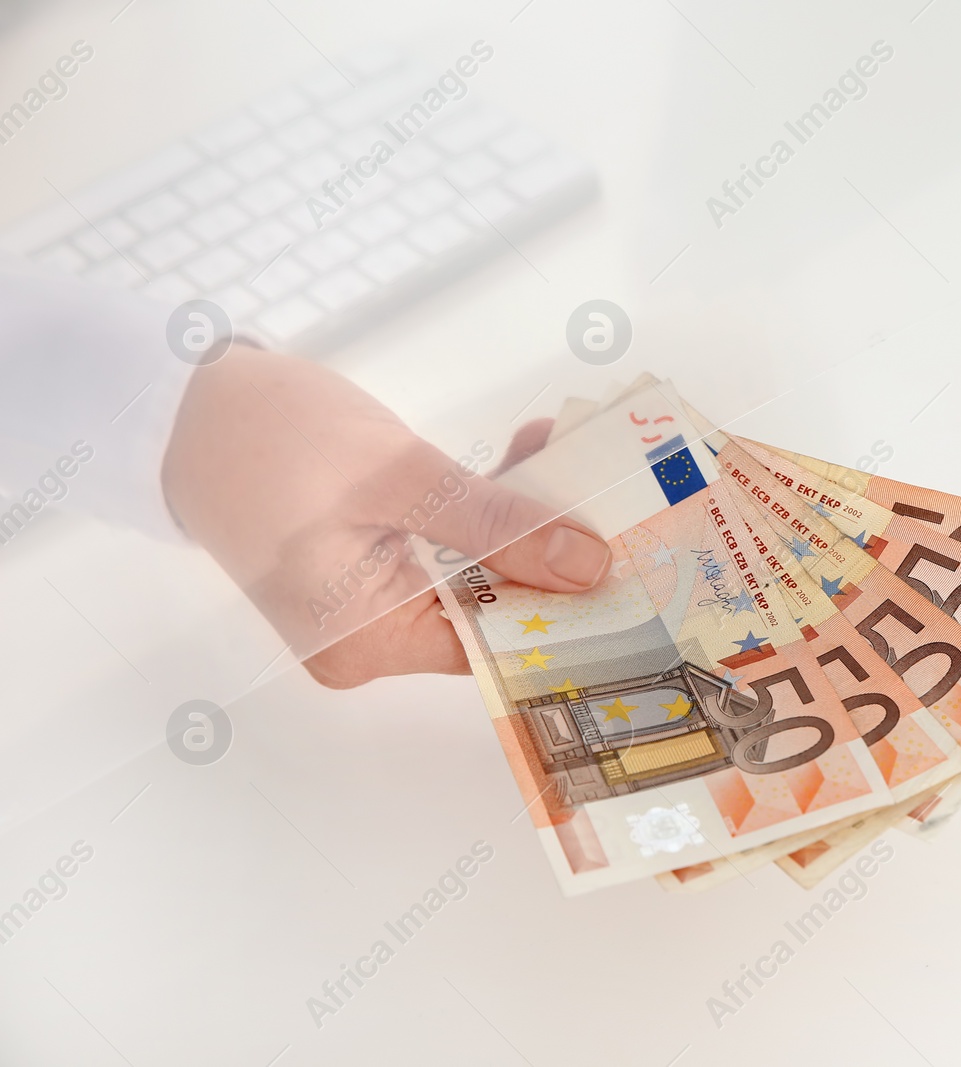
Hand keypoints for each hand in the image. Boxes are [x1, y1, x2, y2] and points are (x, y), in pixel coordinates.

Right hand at [161, 347, 609, 687]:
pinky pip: (450, 552)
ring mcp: (370, 608)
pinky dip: (485, 511)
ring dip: (523, 518)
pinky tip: (524, 460)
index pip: (497, 644)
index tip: (634, 562)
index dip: (569, 605)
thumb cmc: (269, 438)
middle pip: (494, 609)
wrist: (183, 401)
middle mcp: (371, 645)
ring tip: (564, 455)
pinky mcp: (373, 568)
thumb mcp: (398, 479)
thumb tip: (587, 567)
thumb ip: (497, 527)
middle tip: (614, 492)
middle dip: (552, 548)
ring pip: (480, 574)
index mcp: (367, 645)